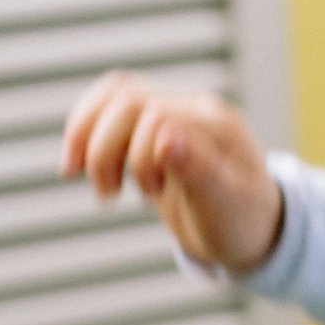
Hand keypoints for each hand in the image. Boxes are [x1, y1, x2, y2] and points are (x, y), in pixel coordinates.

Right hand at [60, 70, 284, 272]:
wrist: (247, 229)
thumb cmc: (241, 221)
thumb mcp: (226, 204)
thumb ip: (200, 170)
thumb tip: (165, 138)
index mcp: (217, 123)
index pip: (158, 117)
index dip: (139, 159)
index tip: (149, 198)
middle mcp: (194, 109)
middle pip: (127, 100)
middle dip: (104, 150)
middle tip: (108, 196)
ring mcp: (173, 113)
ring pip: (113, 95)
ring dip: (86, 135)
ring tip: (78, 173)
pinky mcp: (153, 125)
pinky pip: (110, 107)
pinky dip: (85, 130)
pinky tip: (77, 161)